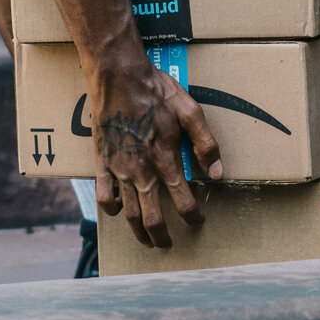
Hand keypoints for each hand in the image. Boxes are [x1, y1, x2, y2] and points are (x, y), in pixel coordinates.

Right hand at [91, 56, 223, 248]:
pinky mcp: (102, 161)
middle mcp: (143, 172)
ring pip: (129, 214)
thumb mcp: (190, 110)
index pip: (184, 202)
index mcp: (166, 160)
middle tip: (168, 245)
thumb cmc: (156, 89)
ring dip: (138, 232)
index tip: (197, 222)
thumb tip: (217, 173)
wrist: (118, 75)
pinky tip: (117, 212)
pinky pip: (104, 195)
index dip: (193, 218)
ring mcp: (120, 169)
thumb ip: (205, 144)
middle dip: (162, 237)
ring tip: (146, 242)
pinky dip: (111, 210)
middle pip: (153, 219)